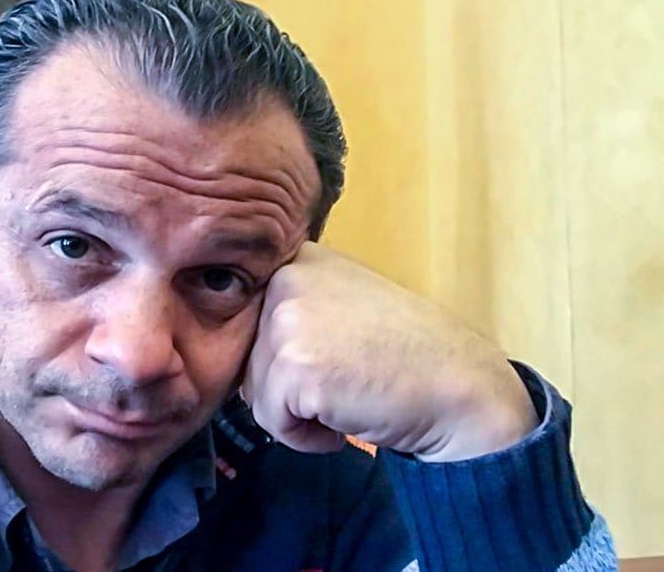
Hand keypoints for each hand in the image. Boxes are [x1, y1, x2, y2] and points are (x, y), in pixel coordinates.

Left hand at [241, 242, 538, 461]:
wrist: (461, 387)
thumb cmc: (405, 355)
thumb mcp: (343, 303)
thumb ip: (293, 309)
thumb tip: (235, 341)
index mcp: (298, 260)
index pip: (251, 324)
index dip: (287, 356)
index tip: (334, 355)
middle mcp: (286, 279)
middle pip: (248, 358)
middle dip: (290, 385)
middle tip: (348, 377)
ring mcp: (288, 321)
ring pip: (255, 392)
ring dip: (297, 412)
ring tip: (350, 394)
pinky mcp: (295, 368)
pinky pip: (273, 422)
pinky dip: (305, 437)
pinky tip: (347, 419)